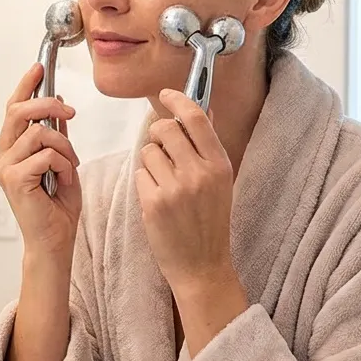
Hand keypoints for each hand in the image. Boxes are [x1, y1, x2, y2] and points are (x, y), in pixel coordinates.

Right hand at [0, 63, 81, 257]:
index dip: (25, 86)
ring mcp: (5, 167)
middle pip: (19, 112)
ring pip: (39, 133)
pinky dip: (63, 164)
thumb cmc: (57, 206)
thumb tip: (57, 104)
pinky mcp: (14, 179)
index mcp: (9, 150)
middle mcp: (2, 156)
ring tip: (70, 166)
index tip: (38, 68)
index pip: (13, 109)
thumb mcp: (61, 161)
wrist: (55, 240)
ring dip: (64, 146)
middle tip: (70, 111)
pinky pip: (46, 154)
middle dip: (48, 104)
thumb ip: (55, 134)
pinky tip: (63, 181)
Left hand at [134, 89, 237, 293]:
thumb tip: (201, 111)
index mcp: (219, 164)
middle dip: (157, 135)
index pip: (196, 118)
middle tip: (162, 150)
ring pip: (148, 151)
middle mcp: (199, 173)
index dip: (177, 100)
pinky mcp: (154, 203)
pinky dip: (145, 183)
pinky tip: (157, 201)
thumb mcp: (220, 182)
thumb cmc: (210, 222)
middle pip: (164, 129)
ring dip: (151, 162)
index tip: (165, 94)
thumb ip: (208, 148)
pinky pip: (140, 174)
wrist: (202, 266)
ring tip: (164, 184)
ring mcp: (175, 188)